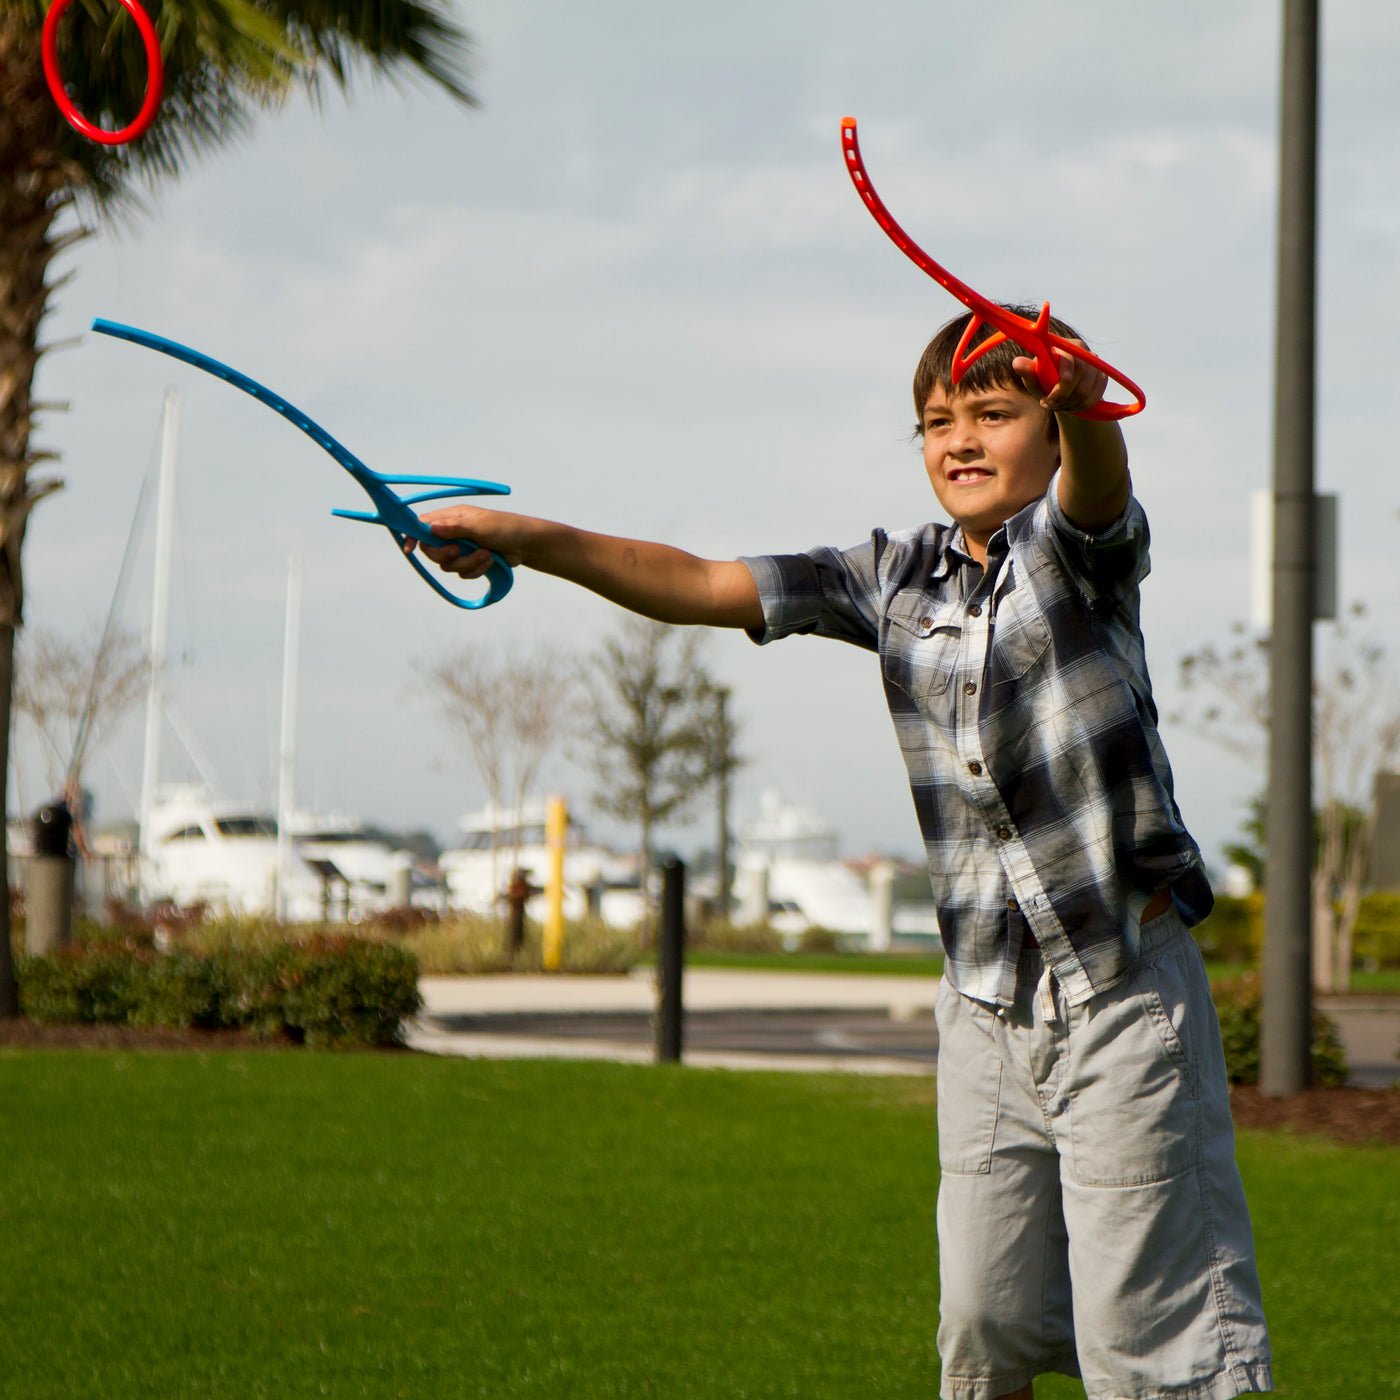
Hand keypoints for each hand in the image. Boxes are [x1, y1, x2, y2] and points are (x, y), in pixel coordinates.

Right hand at [404, 504, 528, 578]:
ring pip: (448, 565)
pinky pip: (462, 574)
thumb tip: (431, 528)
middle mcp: (453, 532)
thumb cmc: (505, 528)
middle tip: (459, 551)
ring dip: (467, 563)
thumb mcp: (480, 526)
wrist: (526, 545)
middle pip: (431, 550)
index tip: (410, 549)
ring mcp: (461, 548)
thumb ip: (455, 528)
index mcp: (452, 517)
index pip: (423, 524)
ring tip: (486, 555)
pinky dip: (475, 571)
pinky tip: (489, 562)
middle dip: (446, 555)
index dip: (413, 535)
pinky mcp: (471, 562)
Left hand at [1013, 342, 1106, 416]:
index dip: (1063, 376)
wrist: (1063, 395)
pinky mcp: (1102, 377)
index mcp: (1063, 346)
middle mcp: (1082, 351)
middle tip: (1052, 405)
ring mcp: (1095, 364)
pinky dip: (1081, 406)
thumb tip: (1017, 362)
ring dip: (1071, 403)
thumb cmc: (1044, 384)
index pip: (1069, 357)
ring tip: (1060, 406)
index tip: (1051, 396)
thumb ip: (1028, 372)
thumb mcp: (1034, 381)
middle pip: (1080, 372)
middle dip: (1064, 394)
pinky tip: (1072, 406)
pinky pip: (1095, 396)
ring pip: (1088, 388)